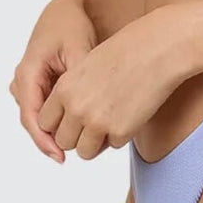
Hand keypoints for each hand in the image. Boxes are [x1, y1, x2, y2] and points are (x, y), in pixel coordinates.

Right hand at [9, 0, 97, 162]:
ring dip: (54, 132)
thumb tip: (85, 105)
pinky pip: (44, 110)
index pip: (31, 116)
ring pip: (38, 118)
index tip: (59, 157)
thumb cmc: (72, 25)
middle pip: (33, 121)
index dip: (43, 140)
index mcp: (28, 72)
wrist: (65, 10)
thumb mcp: (79, 48)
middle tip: (72, 157)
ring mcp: (28, 83)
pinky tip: (79, 129)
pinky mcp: (37, 85)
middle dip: (51, 140)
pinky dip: (58, 121)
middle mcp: (23, 80)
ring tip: (80, 144)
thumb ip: (80, 77)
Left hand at [36, 6, 185, 160]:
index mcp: (65, 89)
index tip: (72, 118)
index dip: (60, 122)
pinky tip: (130, 113)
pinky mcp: (121, 132)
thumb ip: (72, 92)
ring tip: (111, 121)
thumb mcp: (87, 65)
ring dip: (95, 142)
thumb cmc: (127, 51)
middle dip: (77, 136)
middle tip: (94, 123)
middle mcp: (76, 108)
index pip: (45, 122)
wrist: (157, 50)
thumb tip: (68, 117)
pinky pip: (113, 146)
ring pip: (84, 152)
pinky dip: (121, 135)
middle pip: (63, 141)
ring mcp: (98, 122)